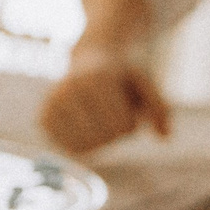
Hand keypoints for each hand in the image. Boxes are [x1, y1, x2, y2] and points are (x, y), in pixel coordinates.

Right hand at [38, 50, 171, 154]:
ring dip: (100, 140)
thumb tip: (165, 137)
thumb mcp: (144, 84)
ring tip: (97, 117)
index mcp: (96, 77)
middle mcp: (69, 88)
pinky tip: (83, 125)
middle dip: (115, 131)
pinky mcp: (43, 118)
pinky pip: (70, 149)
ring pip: (86, 147)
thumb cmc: (120, 77)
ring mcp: (52, 103)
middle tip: (110, 111)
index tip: (124, 106)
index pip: (121, 126)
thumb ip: (160, 108)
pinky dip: (82, 144)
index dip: (130, 124)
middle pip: (105, 138)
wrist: (89, 60)